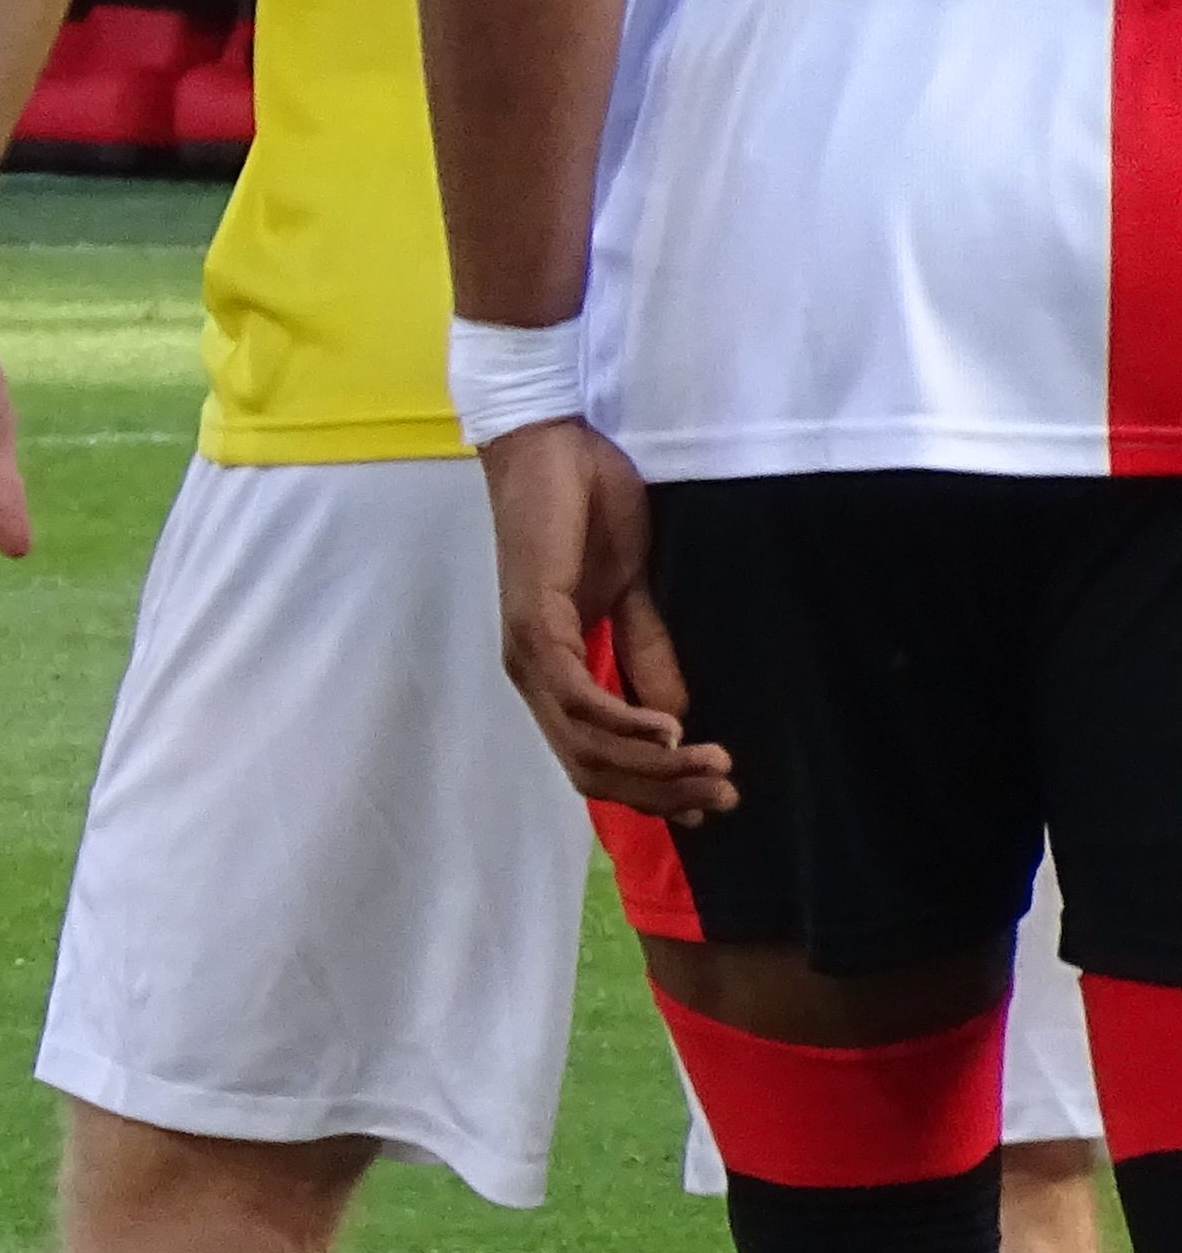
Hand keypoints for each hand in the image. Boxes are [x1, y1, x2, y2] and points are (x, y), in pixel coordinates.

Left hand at [480, 416, 735, 822]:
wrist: (554, 446)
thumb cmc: (587, 510)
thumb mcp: (632, 591)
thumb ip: (646, 652)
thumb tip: (679, 719)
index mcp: (555, 671)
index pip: (594, 758)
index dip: (650, 791)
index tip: (711, 806)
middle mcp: (534, 674)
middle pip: (590, 767)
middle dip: (660, 793)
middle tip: (724, 799)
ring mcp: (528, 653)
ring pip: (584, 743)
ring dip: (653, 768)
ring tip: (712, 771)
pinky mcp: (533, 623)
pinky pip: (576, 695)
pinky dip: (623, 723)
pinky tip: (670, 733)